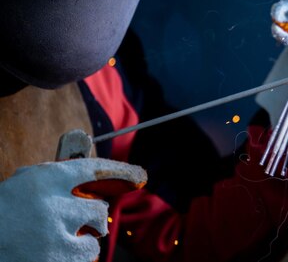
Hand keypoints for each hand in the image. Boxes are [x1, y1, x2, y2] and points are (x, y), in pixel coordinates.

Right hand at [0, 158, 146, 261]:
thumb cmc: (4, 211)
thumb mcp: (26, 183)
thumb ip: (58, 177)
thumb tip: (100, 176)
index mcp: (45, 180)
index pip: (95, 169)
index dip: (122, 171)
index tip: (140, 176)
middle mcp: (53, 207)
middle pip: (99, 211)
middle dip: (93, 218)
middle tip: (78, 223)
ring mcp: (53, 239)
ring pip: (93, 242)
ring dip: (82, 243)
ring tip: (56, 242)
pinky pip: (82, 261)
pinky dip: (72, 260)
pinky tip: (51, 255)